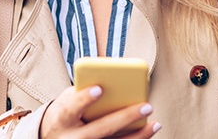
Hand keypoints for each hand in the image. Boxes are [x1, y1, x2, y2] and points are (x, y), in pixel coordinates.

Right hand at [40, 85, 161, 138]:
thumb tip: (114, 84)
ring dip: (138, 136)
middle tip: (146, 105)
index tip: (99, 88)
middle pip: (101, 128)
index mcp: (62, 118)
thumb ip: (85, 92)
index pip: (72, 108)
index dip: (85, 98)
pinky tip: (148, 133)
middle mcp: (72, 138)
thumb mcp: (67, 100)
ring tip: (155, 123)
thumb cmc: (66, 112)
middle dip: (125, 118)